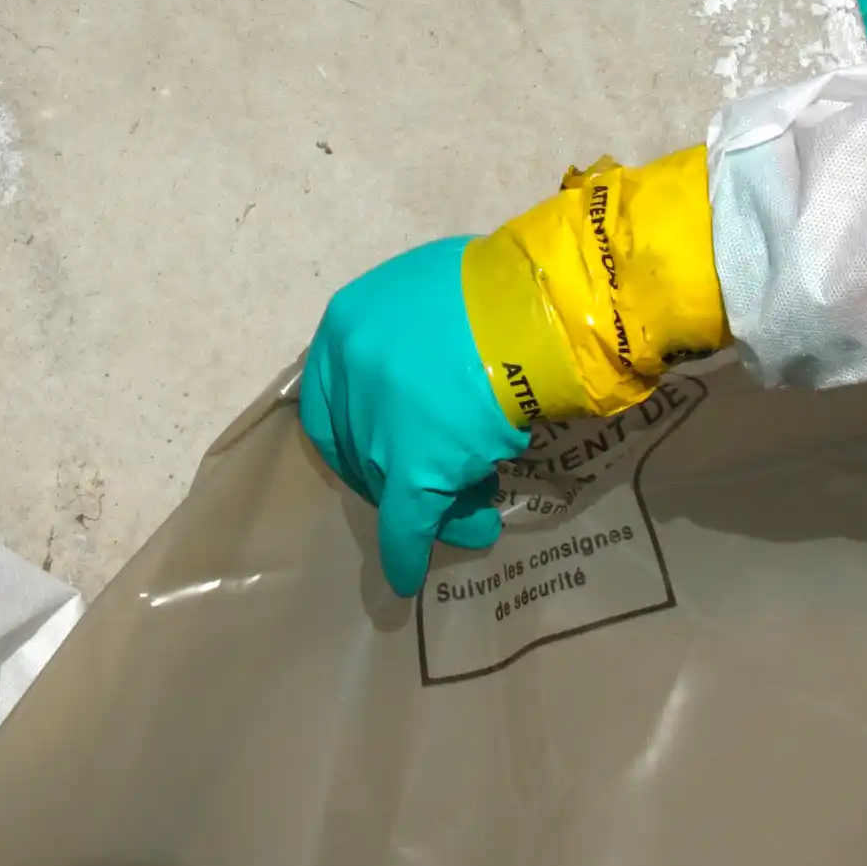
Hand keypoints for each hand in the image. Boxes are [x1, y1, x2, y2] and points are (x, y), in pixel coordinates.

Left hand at [299, 237, 522, 597]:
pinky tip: (407, 576)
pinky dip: (405, 550)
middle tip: (439, 486)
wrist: (537, 312)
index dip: (353, 432)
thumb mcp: (428, 290)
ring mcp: (378, 425)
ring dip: (427, 504)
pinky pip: (405, 521)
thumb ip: (409, 330)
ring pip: (389, 481)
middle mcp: (351, 374)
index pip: (329, 398)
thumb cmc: (494, 291)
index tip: (380, 450)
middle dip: (397, 472)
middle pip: (360, 445)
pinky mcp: (413, 469)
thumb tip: (425, 364)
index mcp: (347, 324)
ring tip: (472, 518)